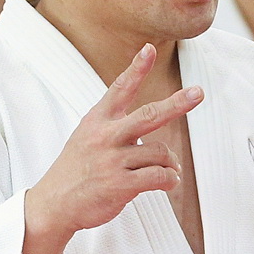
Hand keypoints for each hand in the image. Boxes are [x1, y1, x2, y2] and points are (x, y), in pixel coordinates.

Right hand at [24, 43, 202, 243]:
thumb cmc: (75, 170)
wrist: (54, 203)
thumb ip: (113, 125)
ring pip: (160, 152)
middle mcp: (105, 136)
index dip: (136, 68)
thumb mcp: (86, 137)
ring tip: (169, 170)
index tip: (148, 49)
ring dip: (170, 163)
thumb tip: (150, 121)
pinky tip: (168, 182)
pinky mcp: (120, 184)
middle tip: (198, 92)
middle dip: (177, 103)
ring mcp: (112, 160)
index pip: (119, 89)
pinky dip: (169, 180)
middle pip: (149, 115)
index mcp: (97, 121)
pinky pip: (158, 177)